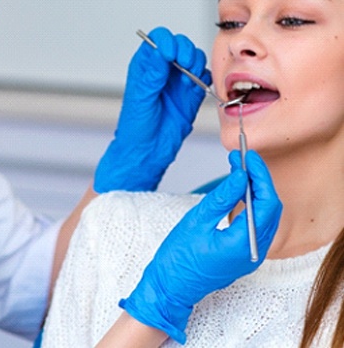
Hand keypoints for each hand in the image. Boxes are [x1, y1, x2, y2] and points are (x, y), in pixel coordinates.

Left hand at [94, 27, 210, 192]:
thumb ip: (151, 74)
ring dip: (196, 63)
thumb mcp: (141, 99)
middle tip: (185, 64)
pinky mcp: (191, 95)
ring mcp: (178, 82)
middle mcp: (163, 71)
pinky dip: (205, 79)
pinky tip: (196, 88)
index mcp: (145, 67)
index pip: (158, 40)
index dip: (167, 41)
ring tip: (189, 79)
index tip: (170, 53)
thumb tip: (158, 50)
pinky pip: (204, 78)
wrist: (147, 153)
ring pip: (194, 59)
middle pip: (180, 45)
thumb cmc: (135, 128)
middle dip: (185, 50)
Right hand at [119, 150, 281, 343]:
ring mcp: (252, 254)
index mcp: (244, 244)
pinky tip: (240, 189)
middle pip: (271, 208)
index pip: (266, 204)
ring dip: (256, 190)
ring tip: (240, 168)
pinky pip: (257, 223)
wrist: (171, 286)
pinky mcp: (245, 252)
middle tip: (244, 158)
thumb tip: (242, 175)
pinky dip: (252, 203)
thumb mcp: (198, 220)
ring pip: (266, 214)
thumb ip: (223, 197)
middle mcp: (254, 251)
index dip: (261, 176)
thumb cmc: (179, 257)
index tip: (250, 157)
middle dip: (259, 180)